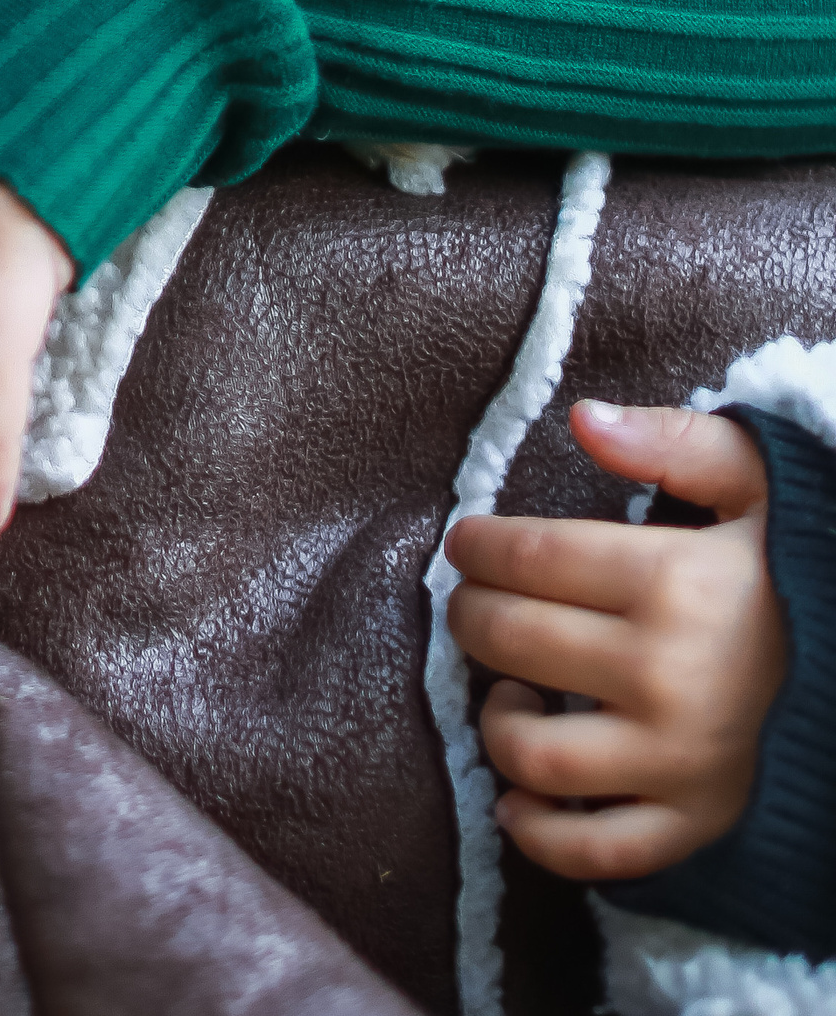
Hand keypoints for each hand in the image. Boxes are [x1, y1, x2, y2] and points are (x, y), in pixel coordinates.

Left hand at [447, 400, 785, 878]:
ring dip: (494, 717)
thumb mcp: (757, 488)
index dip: (476, 544)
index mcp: (675, 583)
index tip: (468, 543)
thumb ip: (673, 442)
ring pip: (534, 752)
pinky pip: (595, 849)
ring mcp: (681, 762)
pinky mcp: (696, 824)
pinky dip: (541, 833)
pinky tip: (518, 797)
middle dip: (470, 613)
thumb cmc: (798, 576)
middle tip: (474, 602)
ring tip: (508, 685)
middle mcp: (670, 676)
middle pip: (512, 639)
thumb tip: (583, 418)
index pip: (526, 556)